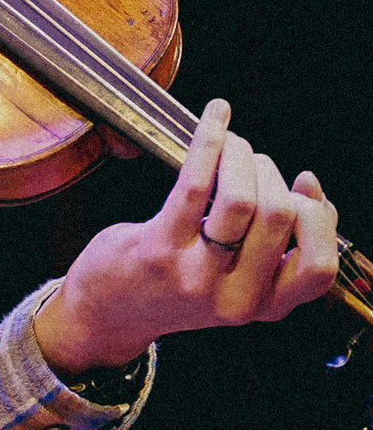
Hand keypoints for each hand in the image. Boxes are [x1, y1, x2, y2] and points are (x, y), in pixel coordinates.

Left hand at [32, 99, 339, 379]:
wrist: (108, 313)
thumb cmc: (179, 282)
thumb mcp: (237, 281)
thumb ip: (276, 248)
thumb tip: (309, 187)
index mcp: (263, 307)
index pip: (318, 269)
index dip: (321, 220)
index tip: (303, 186)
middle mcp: (234, 298)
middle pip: (281, 217)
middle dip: (271, 174)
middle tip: (249, 161)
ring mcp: (196, 275)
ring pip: (243, 199)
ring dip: (242, 156)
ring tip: (231, 146)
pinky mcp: (159, 248)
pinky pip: (195, 183)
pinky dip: (210, 139)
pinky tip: (216, 116)